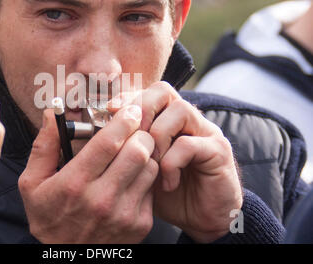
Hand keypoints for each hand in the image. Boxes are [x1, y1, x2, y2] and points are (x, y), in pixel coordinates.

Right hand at [18, 105, 158, 242]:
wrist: (67, 258)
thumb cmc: (48, 216)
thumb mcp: (31, 183)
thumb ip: (43, 146)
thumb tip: (53, 113)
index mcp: (74, 184)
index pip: (109, 143)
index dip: (123, 120)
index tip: (129, 110)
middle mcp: (102, 199)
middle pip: (138, 152)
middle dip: (140, 133)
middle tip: (136, 129)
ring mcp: (124, 213)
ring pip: (150, 168)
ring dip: (146, 153)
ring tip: (135, 150)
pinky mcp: (140, 224)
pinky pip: (152, 188)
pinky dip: (147, 176)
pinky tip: (133, 175)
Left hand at [109, 82, 242, 242]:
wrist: (204, 220)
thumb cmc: (167, 192)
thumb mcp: (140, 168)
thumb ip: (126, 150)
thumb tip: (94, 137)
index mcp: (169, 119)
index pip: (147, 92)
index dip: (127, 98)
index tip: (109, 112)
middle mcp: (189, 120)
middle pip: (163, 91)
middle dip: (141, 110)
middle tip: (130, 137)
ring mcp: (206, 132)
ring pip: (179, 111)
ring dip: (156, 136)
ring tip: (148, 163)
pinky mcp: (218, 152)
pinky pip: (188, 145)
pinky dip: (171, 163)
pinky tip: (166, 183)